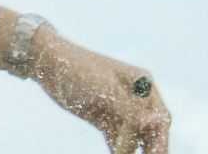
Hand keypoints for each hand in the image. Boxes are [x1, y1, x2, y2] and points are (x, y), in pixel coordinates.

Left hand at [36, 30, 170, 153]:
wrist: (46, 63)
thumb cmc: (78, 69)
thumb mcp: (105, 88)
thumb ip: (130, 110)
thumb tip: (155, 123)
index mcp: (142, 85)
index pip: (159, 117)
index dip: (161, 139)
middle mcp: (135, 98)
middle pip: (149, 130)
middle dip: (151, 149)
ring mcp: (119, 109)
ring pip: (134, 137)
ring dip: (134, 151)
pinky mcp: (103, 118)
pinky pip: (117, 139)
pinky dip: (119, 150)